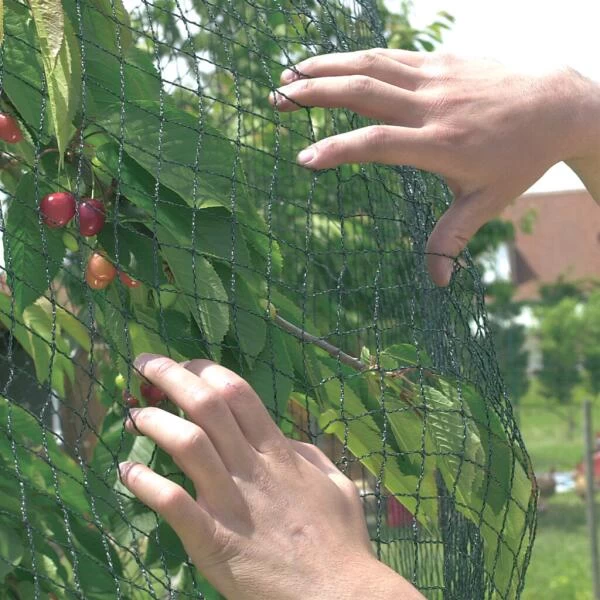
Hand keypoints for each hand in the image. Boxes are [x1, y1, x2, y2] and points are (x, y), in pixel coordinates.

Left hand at [119, 354, 423, 599]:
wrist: (336, 594)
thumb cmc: (340, 540)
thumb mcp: (337, 484)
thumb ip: (308, 454)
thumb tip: (281, 438)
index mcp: (279, 452)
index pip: (237, 393)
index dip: (206, 370)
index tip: (185, 363)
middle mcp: (251, 468)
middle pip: (207, 405)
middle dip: (171, 376)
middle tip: (145, 364)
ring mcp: (230, 502)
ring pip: (187, 444)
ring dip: (155, 423)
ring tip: (135, 415)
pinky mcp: (213, 539)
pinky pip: (173, 503)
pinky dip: (145, 484)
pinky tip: (126, 473)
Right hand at [270, 49, 599, 284]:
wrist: (559, 104)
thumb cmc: (521, 158)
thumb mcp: (487, 202)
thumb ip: (453, 240)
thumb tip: (439, 285)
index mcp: (442, 145)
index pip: (379, 143)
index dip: (339, 149)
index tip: (304, 159)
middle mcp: (434, 106)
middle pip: (364, 92)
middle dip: (314, 94)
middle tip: (276, 100)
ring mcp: (436, 77)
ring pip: (372, 65)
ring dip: (326, 67)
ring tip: (289, 74)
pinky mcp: (441, 60)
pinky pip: (390, 55)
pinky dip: (354, 56)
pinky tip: (330, 63)